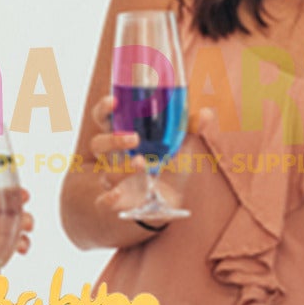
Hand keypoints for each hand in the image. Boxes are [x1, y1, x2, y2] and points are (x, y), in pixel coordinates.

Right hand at [85, 94, 203, 219]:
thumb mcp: (181, 147)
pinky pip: (103, 201)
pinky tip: (118, 194)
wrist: (170, 202)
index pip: (103, 119)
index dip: (103, 110)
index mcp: (123, 138)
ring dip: (121, 168)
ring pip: (105, 173)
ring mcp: (112, 180)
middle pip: (97, 144)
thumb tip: (206, 113)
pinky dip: (108, 198)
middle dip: (112, 139)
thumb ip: (189, 129)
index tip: (114, 101)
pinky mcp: (116, 203)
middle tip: (134, 137)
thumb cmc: (168, 168)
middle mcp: (113, 158)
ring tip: (142, 164)